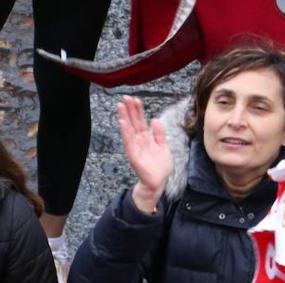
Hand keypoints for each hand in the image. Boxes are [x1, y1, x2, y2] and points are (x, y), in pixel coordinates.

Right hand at [117, 96, 172, 211]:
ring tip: (120, 106)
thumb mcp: (163, 146)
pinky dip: (126, 133)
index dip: (137, 110)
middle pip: (133, 123)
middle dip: (129, 110)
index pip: (140, 121)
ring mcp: (136, 149)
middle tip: (125, 97)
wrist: (158, 183)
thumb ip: (159, 134)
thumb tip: (154, 120)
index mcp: (146, 139)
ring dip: (124, 118)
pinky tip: (123, 123)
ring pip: (129, 130)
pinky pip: (129, 143)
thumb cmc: (160, 167)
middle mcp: (139, 142)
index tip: (134, 99)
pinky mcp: (134, 157)